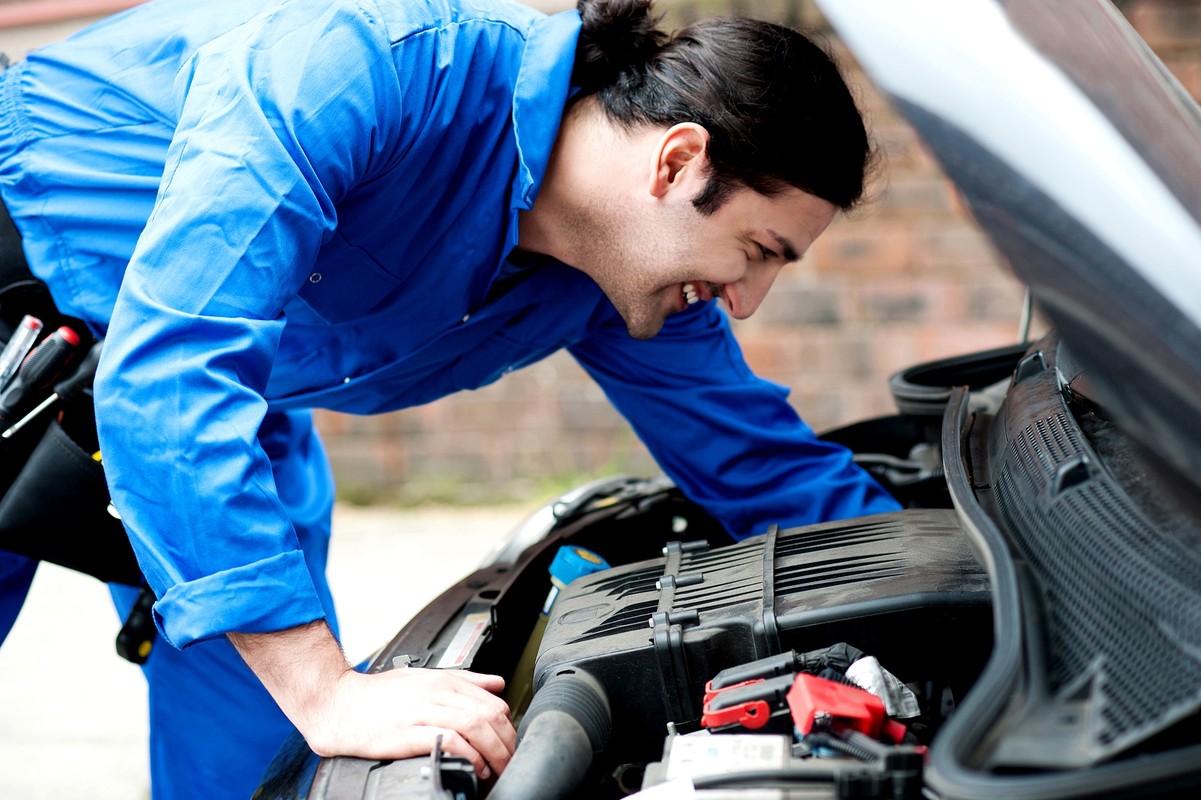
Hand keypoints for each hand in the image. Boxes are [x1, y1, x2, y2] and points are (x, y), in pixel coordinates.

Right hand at [316, 665, 514, 777]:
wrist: (338, 704)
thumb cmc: (378, 695)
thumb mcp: (425, 677)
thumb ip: (464, 680)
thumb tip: (497, 683)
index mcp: (443, 681)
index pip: (492, 702)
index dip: (508, 726)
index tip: (511, 744)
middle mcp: (436, 693)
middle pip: (488, 714)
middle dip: (506, 741)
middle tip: (510, 760)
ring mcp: (422, 711)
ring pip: (474, 724)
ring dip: (493, 750)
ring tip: (497, 768)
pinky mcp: (407, 732)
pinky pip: (448, 739)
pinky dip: (468, 754)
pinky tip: (474, 766)